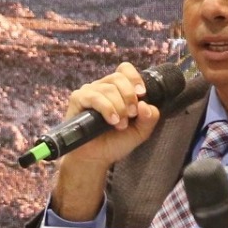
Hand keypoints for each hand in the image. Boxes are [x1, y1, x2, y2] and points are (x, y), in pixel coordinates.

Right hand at [50, 63, 163, 220]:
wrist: (96, 158)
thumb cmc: (115, 142)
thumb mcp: (140, 132)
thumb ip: (149, 118)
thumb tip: (145, 104)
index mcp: (117, 89)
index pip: (124, 70)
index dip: (135, 78)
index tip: (142, 94)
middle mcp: (103, 87)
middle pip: (118, 78)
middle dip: (129, 96)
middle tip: (131, 115)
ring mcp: (90, 92)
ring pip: (108, 88)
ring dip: (118, 106)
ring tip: (120, 124)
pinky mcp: (78, 99)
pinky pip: (94, 96)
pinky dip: (106, 108)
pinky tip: (112, 120)